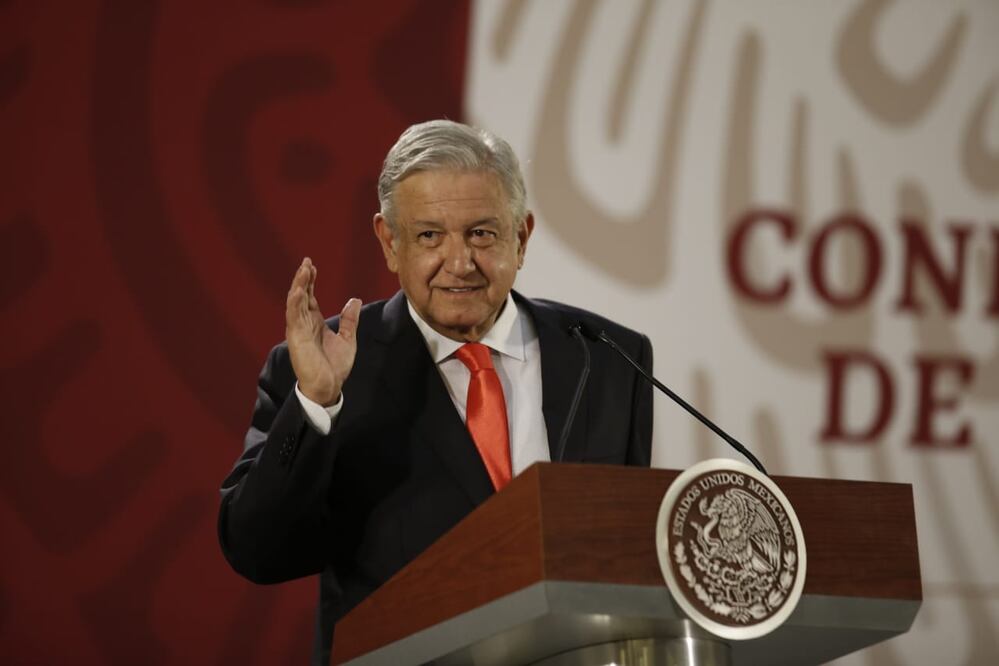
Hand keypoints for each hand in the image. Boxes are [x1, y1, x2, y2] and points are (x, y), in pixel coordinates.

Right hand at [285, 257, 361, 405]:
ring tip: (303, 269)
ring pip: (296, 302)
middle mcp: (304, 324)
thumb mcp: (347, 338)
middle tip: (307, 262)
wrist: (328, 386)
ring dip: (299, 285)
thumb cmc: (334, 367)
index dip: (310, 282)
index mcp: (314, 323)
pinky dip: (294, 302)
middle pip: (301, 296)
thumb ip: (349, 320)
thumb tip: (355, 300)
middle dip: (303, 278)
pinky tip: (298, 290)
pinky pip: (293, 317)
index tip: (313, 266)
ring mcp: (299, 330)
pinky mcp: (296, 338)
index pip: (310, 297)